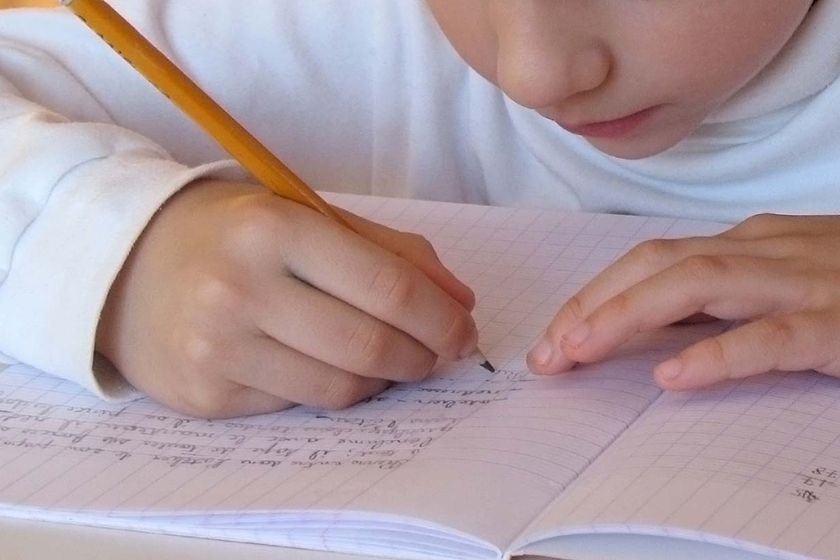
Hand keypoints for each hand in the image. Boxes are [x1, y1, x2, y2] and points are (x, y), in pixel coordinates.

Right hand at [96, 180, 476, 417]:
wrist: (124, 264)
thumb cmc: (230, 232)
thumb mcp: (305, 215)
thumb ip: (389, 250)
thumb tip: (460, 300)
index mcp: (274, 230)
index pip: (387, 287)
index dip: (441, 318)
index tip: (463, 329)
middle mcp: (240, 291)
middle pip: (370, 346)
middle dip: (424, 356)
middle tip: (440, 352)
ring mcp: (218, 350)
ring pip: (341, 390)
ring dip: (386, 380)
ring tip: (393, 359)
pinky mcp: (207, 397)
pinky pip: (299, 405)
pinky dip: (335, 390)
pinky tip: (335, 368)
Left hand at [526, 214, 839, 389]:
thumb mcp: (777, 285)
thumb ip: (718, 302)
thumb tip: (645, 337)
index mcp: (747, 245)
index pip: (649, 261)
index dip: (594, 295)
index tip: (553, 337)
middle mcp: (766, 252)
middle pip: (658, 265)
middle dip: (593, 305)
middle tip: (548, 354)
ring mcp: (805, 283)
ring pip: (700, 284)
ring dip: (628, 317)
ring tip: (580, 351)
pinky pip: (773, 337)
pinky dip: (719, 354)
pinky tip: (673, 375)